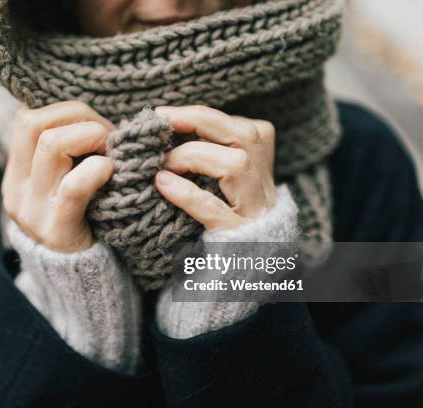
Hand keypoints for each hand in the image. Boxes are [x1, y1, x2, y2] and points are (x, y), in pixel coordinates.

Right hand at [2, 101, 114, 251]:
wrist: (78, 280)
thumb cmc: (81, 221)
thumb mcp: (61, 185)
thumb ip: (67, 155)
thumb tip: (93, 117)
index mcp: (16, 174)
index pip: (26, 119)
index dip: (65, 112)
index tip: (95, 125)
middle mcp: (17, 189)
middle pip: (35, 124)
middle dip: (80, 118)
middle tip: (108, 136)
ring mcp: (33, 210)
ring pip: (52, 145)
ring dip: (91, 137)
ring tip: (110, 155)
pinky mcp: (56, 229)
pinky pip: (74, 185)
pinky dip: (97, 169)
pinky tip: (110, 173)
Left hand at [154, 105, 275, 231]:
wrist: (238, 278)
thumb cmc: (220, 226)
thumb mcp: (223, 190)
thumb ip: (209, 160)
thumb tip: (169, 130)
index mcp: (263, 172)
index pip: (244, 127)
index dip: (203, 115)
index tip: (166, 113)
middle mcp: (264, 188)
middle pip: (245, 136)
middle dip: (200, 121)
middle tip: (162, 121)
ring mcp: (254, 213)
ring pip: (236, 165)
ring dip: (193, 156)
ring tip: (162, 164)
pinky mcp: (236, 239)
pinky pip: (214, 210)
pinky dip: (187, 194)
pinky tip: (163, 185)